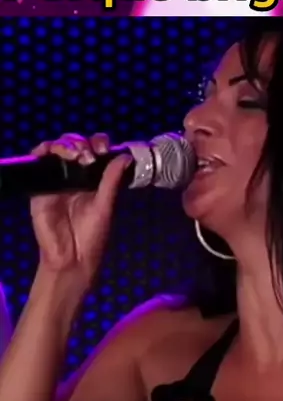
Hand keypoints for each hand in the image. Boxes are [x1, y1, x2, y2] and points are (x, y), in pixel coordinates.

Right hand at [30, 133, 130, 288]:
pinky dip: (43, 151)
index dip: (99, 143)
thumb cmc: (92, 236)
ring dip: (66, 145)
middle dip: (82, 142)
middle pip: (76, 145)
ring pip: (57, 149)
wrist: (72, 258)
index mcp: (95, 178)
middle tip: (90, 155)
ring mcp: (57, 179)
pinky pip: (38, 162)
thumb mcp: (105, 207)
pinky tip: (51, 153)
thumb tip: (125, 156)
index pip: (95, 150)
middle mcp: (76, 175)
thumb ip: (112, 181)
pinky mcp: (41, 187)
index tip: (104, 149)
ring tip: (76, 156)